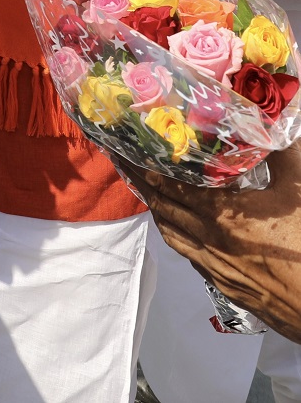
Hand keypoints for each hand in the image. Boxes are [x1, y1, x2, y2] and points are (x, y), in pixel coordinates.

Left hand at [126, 145, 300, 344]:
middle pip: (162, 207)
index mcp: (220, 214)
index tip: (124, 152)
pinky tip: (181, 229)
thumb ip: (283, 156)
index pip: (169, 185)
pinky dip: (177, 236)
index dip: (144, 167)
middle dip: (139, 182)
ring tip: (145, 191)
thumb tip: (276, 122)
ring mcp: (213, 265)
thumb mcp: (298, 193)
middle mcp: (208, 239)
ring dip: (155, 210)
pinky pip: (188, 255)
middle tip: (122, 163)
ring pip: (171, 233)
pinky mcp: (223, 284)